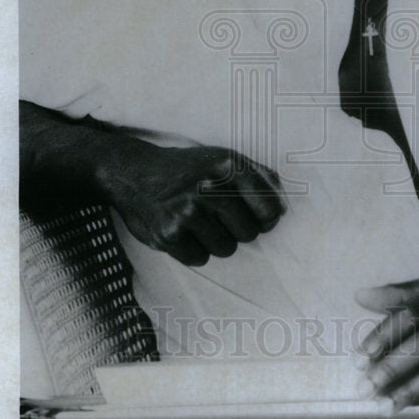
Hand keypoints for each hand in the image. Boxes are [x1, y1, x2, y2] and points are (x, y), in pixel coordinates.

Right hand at [95, 140, 284, 265]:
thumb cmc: (188, 169)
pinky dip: (193, 251)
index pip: (271, 208)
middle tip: (218, 217)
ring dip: (215, 241)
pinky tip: (182, 231)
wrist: (134, 172)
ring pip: (226, 249)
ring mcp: (188, 211)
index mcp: (230, 166)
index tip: (257, 217)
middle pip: (249, 233)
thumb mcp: (223, 159)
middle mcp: (210, 187)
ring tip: (198, 222)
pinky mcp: (169, 233)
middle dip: (238, 230)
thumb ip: (258, 177)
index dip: (267, 218)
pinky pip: (199, 259)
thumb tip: (284, 206)